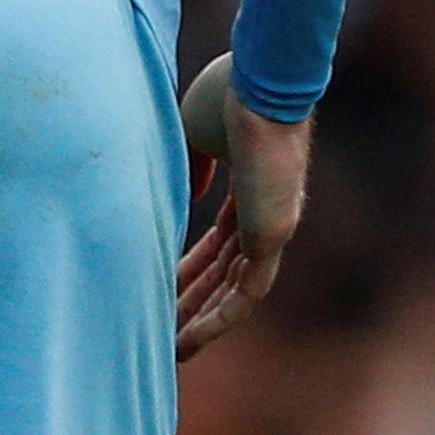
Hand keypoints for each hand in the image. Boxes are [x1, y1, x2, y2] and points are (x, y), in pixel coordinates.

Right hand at [174, 99, 307, 361]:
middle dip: (191, 301)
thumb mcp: (193, 136)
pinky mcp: (272, 237)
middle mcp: (266, 211)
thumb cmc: (228, 96)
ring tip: (171, 351)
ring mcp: (273, 227)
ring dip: (202, 321)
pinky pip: (247, 294)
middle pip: (225, 270)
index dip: (190, 265)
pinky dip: (218, 320)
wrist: (260, 83)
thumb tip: (186, 200)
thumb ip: (190, 172)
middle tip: (161, 331)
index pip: (220, 239)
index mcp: (249, 186)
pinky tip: (189, 342)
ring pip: (235, 290)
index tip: (161, 284)